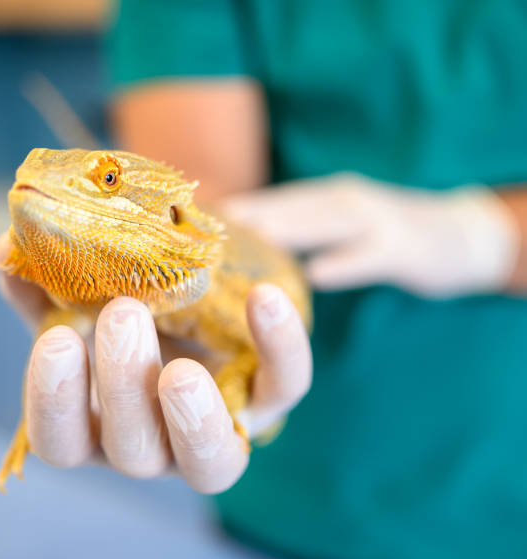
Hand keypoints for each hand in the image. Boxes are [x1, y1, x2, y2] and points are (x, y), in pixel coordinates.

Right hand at [0, 233, 311, 493]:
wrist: (204, 293)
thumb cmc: (135, 308)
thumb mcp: (88, 295)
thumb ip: (48, 283)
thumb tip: (8, 250)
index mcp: (102, 422)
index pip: (63, 442)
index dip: (53, 403)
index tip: (55, 340)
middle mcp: (158, 442)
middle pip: (136, 451)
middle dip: (123, 390)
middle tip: (121, 314)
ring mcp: (219, 427)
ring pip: (210, 463)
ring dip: (192, 415)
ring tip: (179, 367)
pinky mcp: (270, 395)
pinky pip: (284, 384)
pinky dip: (279, 345)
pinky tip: (264, 299)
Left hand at [223, 173, 519, 297]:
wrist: (457, 235)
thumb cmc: (380, 237)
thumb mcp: (335, 227)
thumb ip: (293, 235)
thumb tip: (243, 251)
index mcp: (318, 200)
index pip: (266, 201)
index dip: (227, 209)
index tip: (185, 219)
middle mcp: (339, 200)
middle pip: (286, 205)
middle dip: (244, 213)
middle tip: (199, 227)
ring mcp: (374, 219)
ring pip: (322, 221)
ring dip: (285, 228)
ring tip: (244, 238)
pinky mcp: (403, 246)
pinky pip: (369, 254)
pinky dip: (343, 262)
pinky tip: (315, 274)